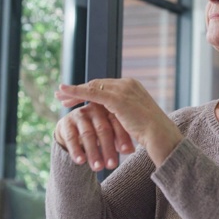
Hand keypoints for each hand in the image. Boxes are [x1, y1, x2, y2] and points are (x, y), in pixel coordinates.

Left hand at [54, 78, 183, 168]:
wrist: (160, 135)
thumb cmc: (151, 132)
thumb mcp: (136, 118)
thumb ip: (124, 113)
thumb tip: (115, 118)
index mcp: (133, 86)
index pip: (105, 85)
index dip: (89, 90)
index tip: (76, 97)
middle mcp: (128, 83)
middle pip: (97, 83)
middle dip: (79, 89)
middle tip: (62, 95)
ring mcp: (123, 89)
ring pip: (92, 86)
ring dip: (74, 91)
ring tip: (59, 96)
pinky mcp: (117, 98)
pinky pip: (91, 93)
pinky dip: (76, 92)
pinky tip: (64, 95)